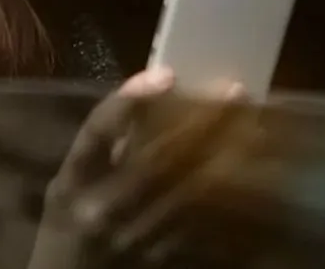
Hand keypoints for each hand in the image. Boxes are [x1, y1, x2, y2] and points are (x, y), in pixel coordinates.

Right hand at [30, 67, 255, 266]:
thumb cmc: (68, 227)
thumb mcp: (69, 186)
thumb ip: (103, 151)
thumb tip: (154, 101)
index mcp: (71, 182)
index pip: (98, 131)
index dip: (130, 101)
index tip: (166, 73)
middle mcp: (101, 208)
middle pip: (157, 156)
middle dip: (200, 122)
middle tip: (235, 92)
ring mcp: (134, 238)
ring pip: (188, 192)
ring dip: (226, 157)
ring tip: (255, 127)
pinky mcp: (161, 261)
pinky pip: (202, 227)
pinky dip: (230, 202)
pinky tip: (256, 179)